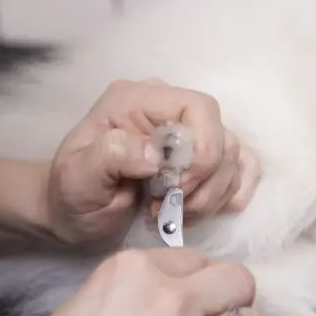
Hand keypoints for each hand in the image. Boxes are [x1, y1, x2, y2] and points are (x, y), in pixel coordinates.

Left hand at [44, 79, 260, 247]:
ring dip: (212, 195)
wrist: (75, 215)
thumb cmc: (72, 196)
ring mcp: (192, 134)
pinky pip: (243, 170)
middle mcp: (170, 109)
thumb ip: (111, 155)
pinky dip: (229, 196)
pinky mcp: (207, 160)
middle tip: (170, 207)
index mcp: (139, 100)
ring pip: (235, 158)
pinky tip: (197, 210)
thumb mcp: (76, 178)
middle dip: (205, 182)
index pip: (199, 107)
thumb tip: (155, 154)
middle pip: (223, 137)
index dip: (201, 150)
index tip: (175, 188)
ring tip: (174, 214)